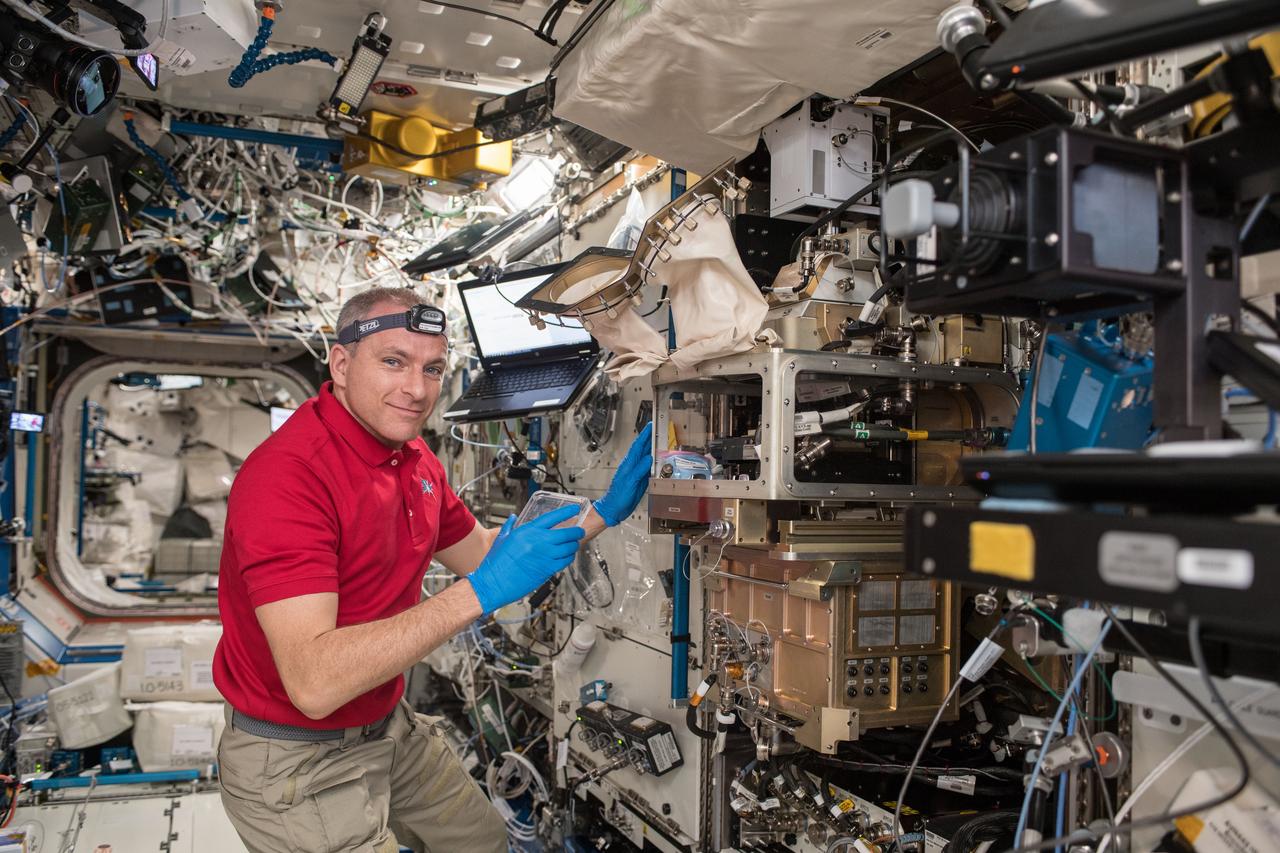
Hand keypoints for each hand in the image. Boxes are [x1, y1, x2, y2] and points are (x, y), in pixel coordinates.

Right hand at [465, 504, 584, 615]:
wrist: (494, 583)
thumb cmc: (496, 562)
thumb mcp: (501, 539)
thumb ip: (510, 525)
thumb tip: (514, 516)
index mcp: (528, 531)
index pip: (553, 517)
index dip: (567, 512)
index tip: (575, 510)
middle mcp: (539, 542)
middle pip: (566, 533)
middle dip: (576, 532)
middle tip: (579, 531)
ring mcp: (545, 556)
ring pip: (569, 548)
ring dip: (574, 545)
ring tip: (574, 544)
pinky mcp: (548, 570)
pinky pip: (566, 561)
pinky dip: (569, 557)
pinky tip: (568, 556)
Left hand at [593, 421, 653, 526]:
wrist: (614, 509)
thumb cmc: (617, 497)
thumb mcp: (629, 482)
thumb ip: (639, 470)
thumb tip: (648, 458)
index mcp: (628, 464)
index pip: (638, 446)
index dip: (645, 435)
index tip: (651, 426)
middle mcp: (632, 466)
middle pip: (643, 449)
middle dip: (650, 438)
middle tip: (658, 429)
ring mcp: (636, 472)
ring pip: (646, 457)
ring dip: (653, 448)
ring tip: (660, 440)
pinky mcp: (640, 479)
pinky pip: (649, 467)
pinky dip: (654, 462)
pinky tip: (658, 459)